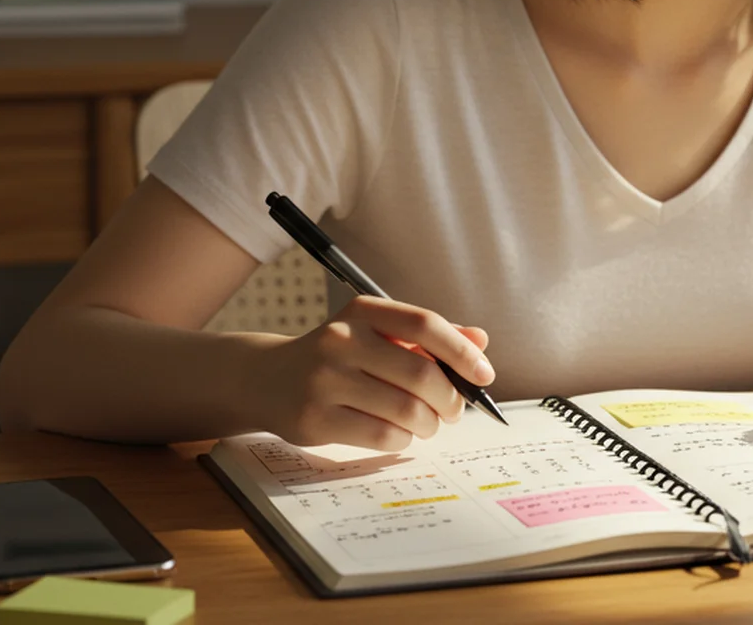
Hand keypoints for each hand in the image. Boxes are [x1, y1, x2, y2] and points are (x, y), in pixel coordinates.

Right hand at [251, 295, 493, 449]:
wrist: (267, 378)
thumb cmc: (338, 356)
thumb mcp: (378, 334)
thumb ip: (428, 337)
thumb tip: (480, 340)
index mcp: (363, 312)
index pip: (425, 324)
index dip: (462, 352)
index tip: (485, 375)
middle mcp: (341, 340)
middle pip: (421, 374)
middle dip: (450, 399)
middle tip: (453, 411)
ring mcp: (325, 380)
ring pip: (406, 410)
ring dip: (429, 424)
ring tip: (426, 424)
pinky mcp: (315, 419)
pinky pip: (382, 436)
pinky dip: (403, 440)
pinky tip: (399, 434)